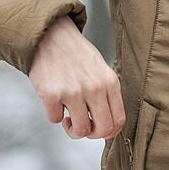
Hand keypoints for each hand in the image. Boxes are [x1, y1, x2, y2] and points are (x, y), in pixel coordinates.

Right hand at [27, 13, 122, 139]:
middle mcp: (95, 88)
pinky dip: (54, 114)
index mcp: (110, 82)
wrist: (50, 35)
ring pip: (80, 130)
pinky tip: (54, 100)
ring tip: (68, 116)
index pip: (118, 121)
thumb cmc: (75, 54)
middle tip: (83, 126)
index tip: (98, 129)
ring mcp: (73, 92)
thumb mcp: (100, 70)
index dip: (108, 132)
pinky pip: (55, 119)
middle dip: (92, 134)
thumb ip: (106, 94)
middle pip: (102, 130)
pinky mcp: (52, 95)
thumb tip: (106, 124)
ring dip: (72, 129)